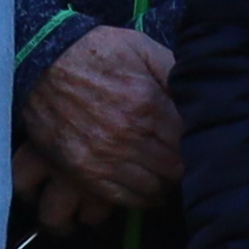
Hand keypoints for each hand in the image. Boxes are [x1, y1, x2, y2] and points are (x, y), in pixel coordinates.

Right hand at [17, 23, 183, 212]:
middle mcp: (127, 137)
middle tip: (183, 164)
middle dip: (181, 168)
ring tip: (165, 180)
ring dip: (162, 187)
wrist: (43, 60)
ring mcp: (102, 158)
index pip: (188, 143)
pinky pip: (117, 199)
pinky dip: (136, 200)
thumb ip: (176, 71)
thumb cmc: (98, 52)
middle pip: (172, 170)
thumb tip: (205, 94)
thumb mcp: (142, 48)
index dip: (198, 146)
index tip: (199, 145)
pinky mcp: (80, 172)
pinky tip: (144, 193)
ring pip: (149, 189)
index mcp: (147, 106)